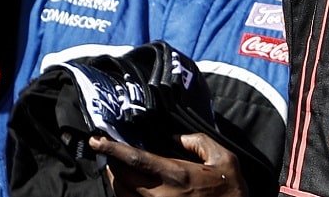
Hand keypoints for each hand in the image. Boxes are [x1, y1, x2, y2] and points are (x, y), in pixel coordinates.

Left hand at [90, 132, 246, 196]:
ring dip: (116, 179)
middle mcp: (161, 195)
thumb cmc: (230, 189)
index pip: (136, 159)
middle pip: (121, 178)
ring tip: (117, 166)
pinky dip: (126, 193)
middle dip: (110, 164)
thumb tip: (176, 137)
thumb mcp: (223, 158)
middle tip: (107, 151)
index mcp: (177, 175)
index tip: (97, 140)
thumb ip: (198, 142)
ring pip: (123, 194)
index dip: (113, 149)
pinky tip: (131, 184)